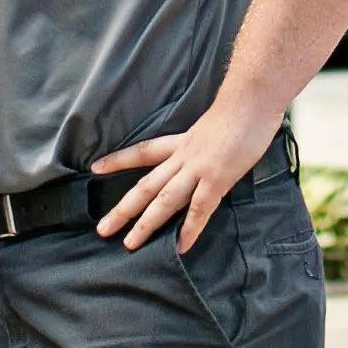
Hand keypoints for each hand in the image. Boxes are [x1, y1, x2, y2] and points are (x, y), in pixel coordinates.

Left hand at [92, 96, 283, 252]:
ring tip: (130, 244)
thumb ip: (205, 142)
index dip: (119, 160)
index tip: (96, 168)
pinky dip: (189, 230)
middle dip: (123, 209)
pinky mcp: (217, 179)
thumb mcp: (214, 124)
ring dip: (146, 224)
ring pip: (164, 200)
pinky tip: (181, 247)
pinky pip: (199, 209)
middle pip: (146, 185)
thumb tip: (208, 152)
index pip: (143, 152)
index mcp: (182, 142)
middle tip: (102, 229)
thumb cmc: (241, 108)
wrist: (251, 100)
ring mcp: (198, 169)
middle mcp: (183, 157)